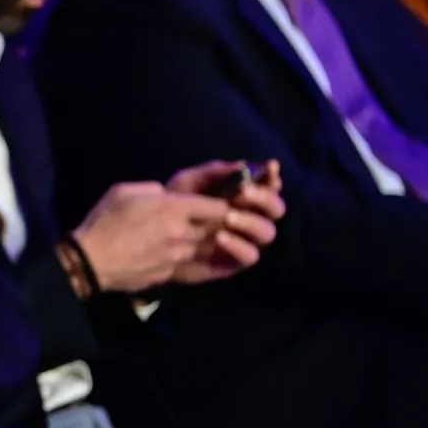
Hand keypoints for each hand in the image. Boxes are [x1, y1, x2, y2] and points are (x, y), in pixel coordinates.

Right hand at [69, 180, 234, 293]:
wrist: (89, 262)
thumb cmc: (103, 222)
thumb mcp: (124, 191)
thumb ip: (152, 190)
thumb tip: (165, 195)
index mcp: (173, 208)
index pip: (219, 207)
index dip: (221, 206)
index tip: (214, 205)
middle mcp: (183, 234)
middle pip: (217, 231)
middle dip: (214, 226)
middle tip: (203, 221)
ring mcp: (177, 257)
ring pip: (203, 249)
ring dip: (198, 243)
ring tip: (179, 238)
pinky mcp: (169, 275)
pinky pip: (184, 264)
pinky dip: (180, 259)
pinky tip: (162, 254)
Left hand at [164, 159, 280, 283]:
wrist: (152, 234)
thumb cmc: (173, 203)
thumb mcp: (189, 182)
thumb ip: (215, 173)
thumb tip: (243, 165)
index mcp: (245, 196)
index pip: (269, 185)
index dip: (272, 177)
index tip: (268, 167)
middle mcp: (251, 218)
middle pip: (276, 209)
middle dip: (264, 198)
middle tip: (243, 192)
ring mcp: (245, 240)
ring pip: (266, 233)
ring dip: (251, 222)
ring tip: (227, 216)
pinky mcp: (234, 262)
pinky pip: (249, 256)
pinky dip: (239, 246)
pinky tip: (219, 237)